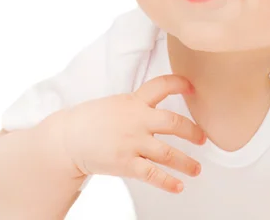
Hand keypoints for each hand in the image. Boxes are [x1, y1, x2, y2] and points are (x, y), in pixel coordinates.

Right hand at [62, 74, 205, 192]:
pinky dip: (168, 181)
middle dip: (192, 131)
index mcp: (134, 101)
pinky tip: (178, 186)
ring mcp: (132, 142)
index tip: (192, 86)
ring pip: (167, 152)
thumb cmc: (90, 120)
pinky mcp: (125, 163)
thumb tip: (156, 106)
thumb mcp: (116, 103)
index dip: (179, 83)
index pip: (161, 85)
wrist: (66, 138)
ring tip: (197, 169)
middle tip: (203, 138)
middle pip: (173, 121)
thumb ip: (137, 104)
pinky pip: (152, 174)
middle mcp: (136, 119)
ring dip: (186, 162)